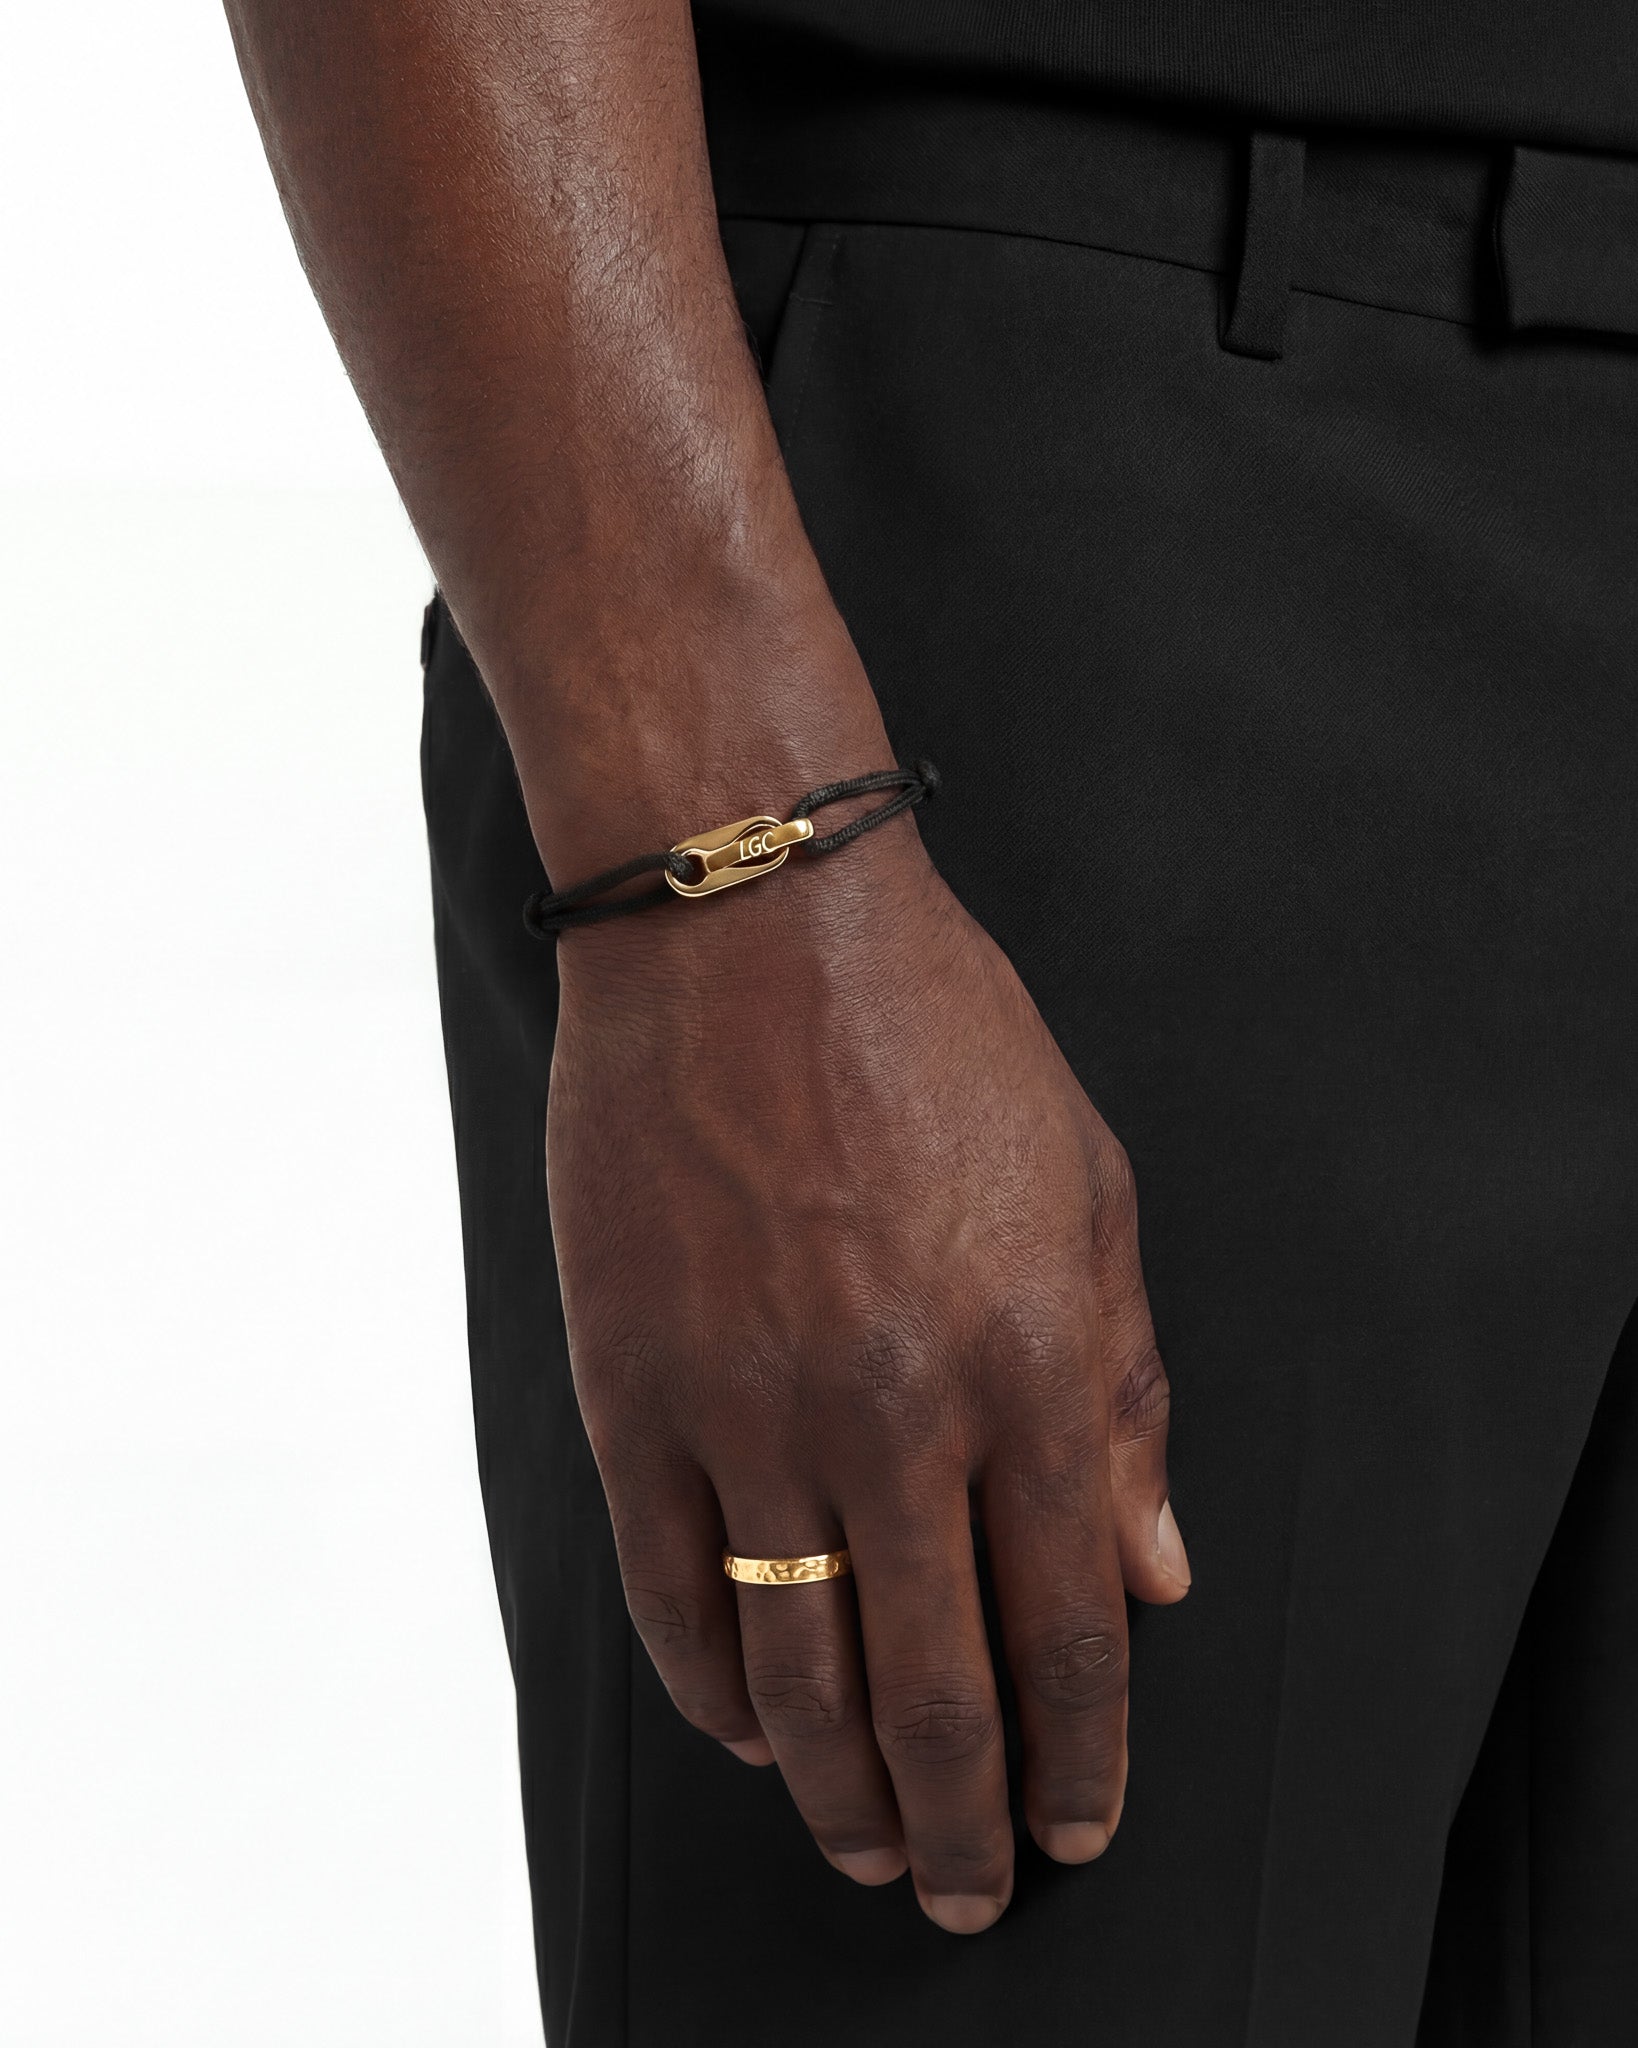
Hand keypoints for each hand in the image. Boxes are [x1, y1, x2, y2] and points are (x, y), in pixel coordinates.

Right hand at [546, 812, 1190, 1934]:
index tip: (1075, 1824)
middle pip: (937, 1686)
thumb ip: (1126, 1390)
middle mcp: (897, 1409)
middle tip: (960, 1888)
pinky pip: (673, 1589)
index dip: (1079, 1754)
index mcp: (1031, 1357)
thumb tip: (1156, 1569)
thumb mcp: (1089, 1190)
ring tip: (861, 1843)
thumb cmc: (931, 1032)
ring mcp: (751, 1405)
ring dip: (837, 1788)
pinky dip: (713, 1688)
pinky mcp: (633, 1387)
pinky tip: (749, 1727)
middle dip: (959, 1820)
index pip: (1069, 1624)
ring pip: (799, 1669)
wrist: (743, 923)